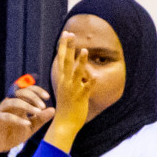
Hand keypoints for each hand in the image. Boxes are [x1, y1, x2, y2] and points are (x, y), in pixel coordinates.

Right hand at [0, 85, 54, 153]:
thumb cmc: (13, 134)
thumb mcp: (31, 127)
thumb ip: (40, 119)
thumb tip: (52, 109)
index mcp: (18, 103)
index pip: (26, 90)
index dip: (36, 90)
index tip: (47, 97)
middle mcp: (10, 104)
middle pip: (20, 92)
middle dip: (33, 97)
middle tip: (42, 106)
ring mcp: (2, 111)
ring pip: (13, 102)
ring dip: (26, 105)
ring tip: (38, 112)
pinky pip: (7, 116)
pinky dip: (18, 119)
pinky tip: (27, 124)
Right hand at [44, 31, 92, 149]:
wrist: (64, 123)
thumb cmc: (67, 107)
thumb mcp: (67, 90)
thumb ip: (73, 79)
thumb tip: (80, 71)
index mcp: (62, 79)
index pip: (61, 58)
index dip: (64, 45)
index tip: (66, 33)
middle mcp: (65, 82)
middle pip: (66, 60)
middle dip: (68, 46)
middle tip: (70, 33)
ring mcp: (73, 89)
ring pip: (77, 72)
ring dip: (81, 61)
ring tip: (84, 50)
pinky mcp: (80, 98)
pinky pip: (87, 88)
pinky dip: (90, 83)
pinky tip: (95, 77)